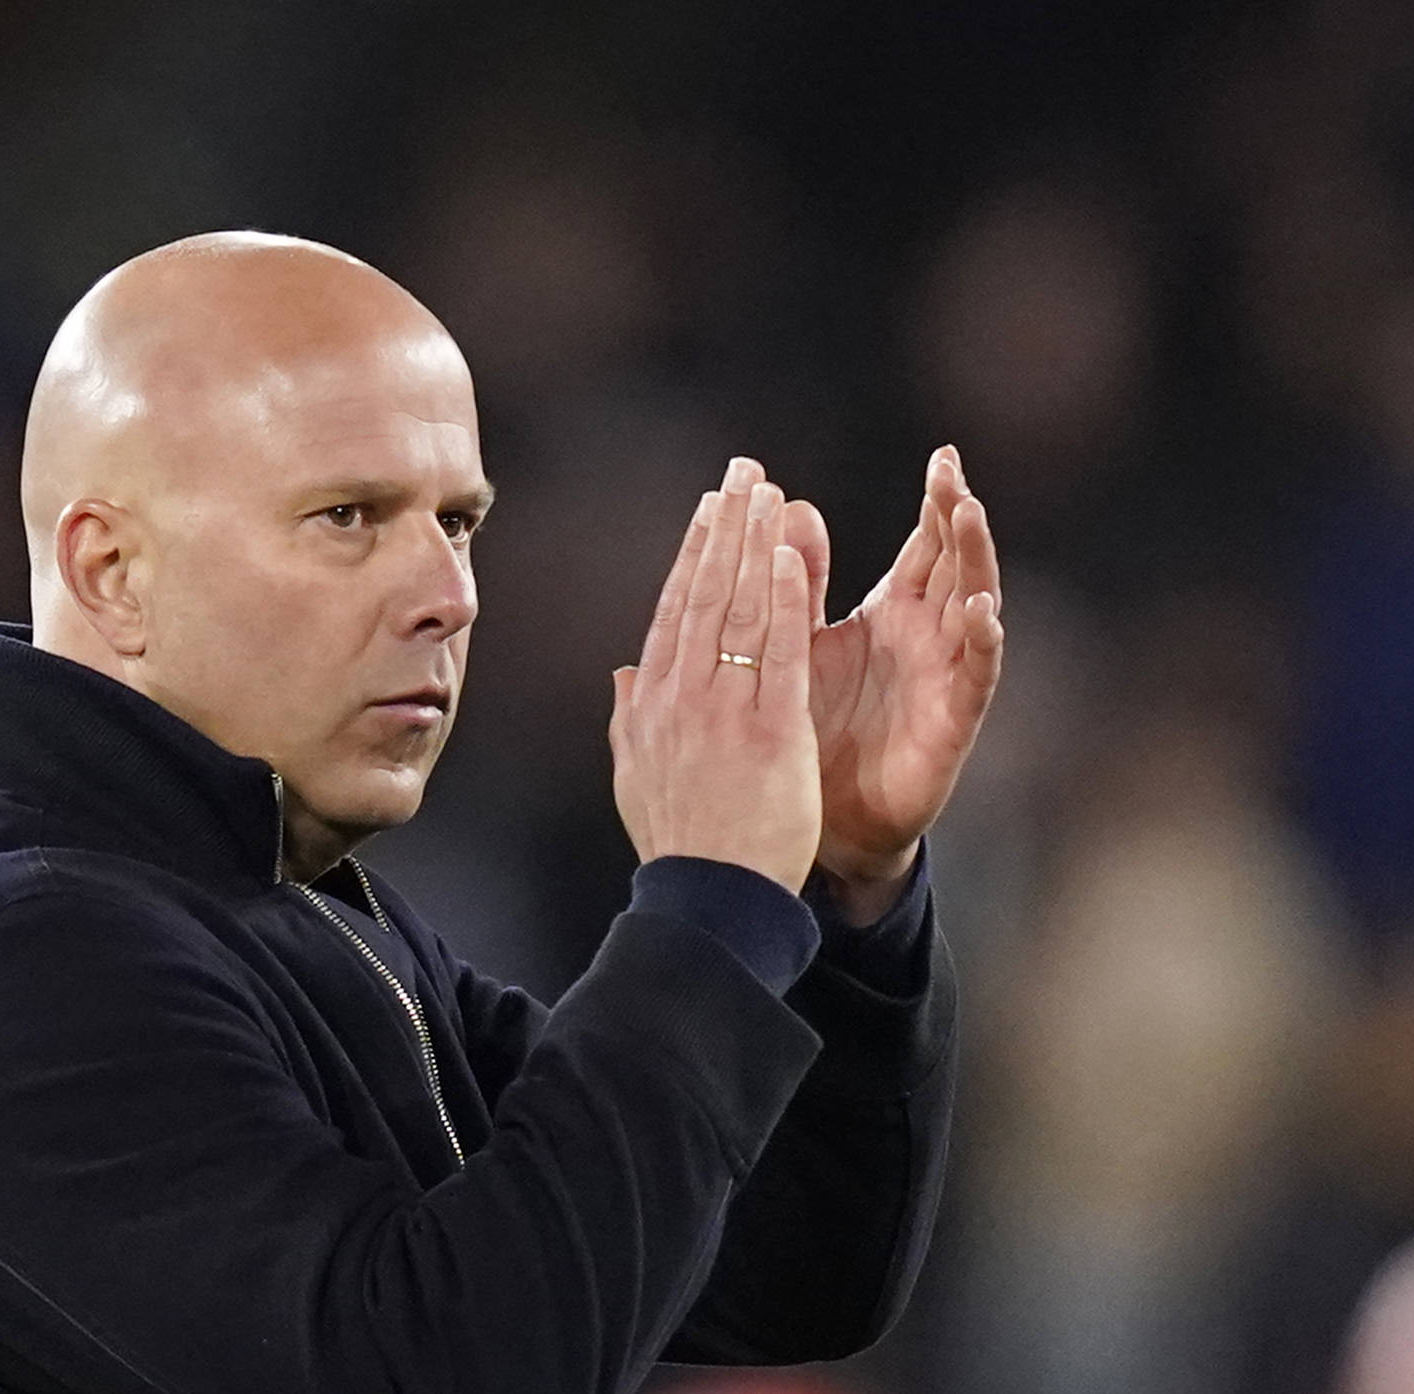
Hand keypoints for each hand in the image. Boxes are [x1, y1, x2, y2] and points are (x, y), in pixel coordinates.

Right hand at [608, 459, 820, 894]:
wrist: (707, 900)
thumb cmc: (680, 845)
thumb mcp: (636, 777)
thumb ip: (630, 719)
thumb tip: (623, 673)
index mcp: (650, 705)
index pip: (674, 612)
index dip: (694, 554)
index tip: (711, 510)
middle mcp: (680, 697)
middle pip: (704, 594)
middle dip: (725, 527)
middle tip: (744, 473)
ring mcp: (723, 711)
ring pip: (737, 610)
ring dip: (754, 544)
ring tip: (770, 493)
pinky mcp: (769, 731)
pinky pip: (777, 653)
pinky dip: (782, 600)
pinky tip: (790, 554)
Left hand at [785, 446, 1002, 915]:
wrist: (822, 821)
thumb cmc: (817, 730)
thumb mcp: (804, 644)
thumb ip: (802, 581)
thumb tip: (790, 505)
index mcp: (895, 614)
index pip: (926, 546)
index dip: (938, 503)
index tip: (944, 456)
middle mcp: (929, 638)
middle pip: (956, 564)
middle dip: (959, 517)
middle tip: (955, 472)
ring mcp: (945, 676)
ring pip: (974, 606)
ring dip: (975, 562)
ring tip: (970, 516)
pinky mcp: (952, 721)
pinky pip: (976, 675)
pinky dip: (983, 641)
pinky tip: (982, 608)